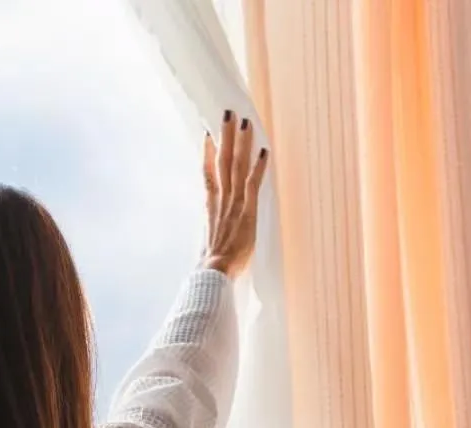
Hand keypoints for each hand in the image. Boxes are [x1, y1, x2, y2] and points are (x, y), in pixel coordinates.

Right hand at [203, 112, 267, 279]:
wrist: (214, 272)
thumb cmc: (212, 266)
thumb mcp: (208, 244)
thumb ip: (212, 233)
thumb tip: (212, 236)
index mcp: (210, 208)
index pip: (208, 174)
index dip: (208, 153)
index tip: (208, 135)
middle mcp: (220, 200)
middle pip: (222, 161)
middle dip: (225, 136)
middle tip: (227, 113)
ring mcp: (233, 203)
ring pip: (236, 166)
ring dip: (241, 142)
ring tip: (244, 121)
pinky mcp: (247, 210)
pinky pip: (253, 182)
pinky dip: (258, 166)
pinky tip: (263, 150)